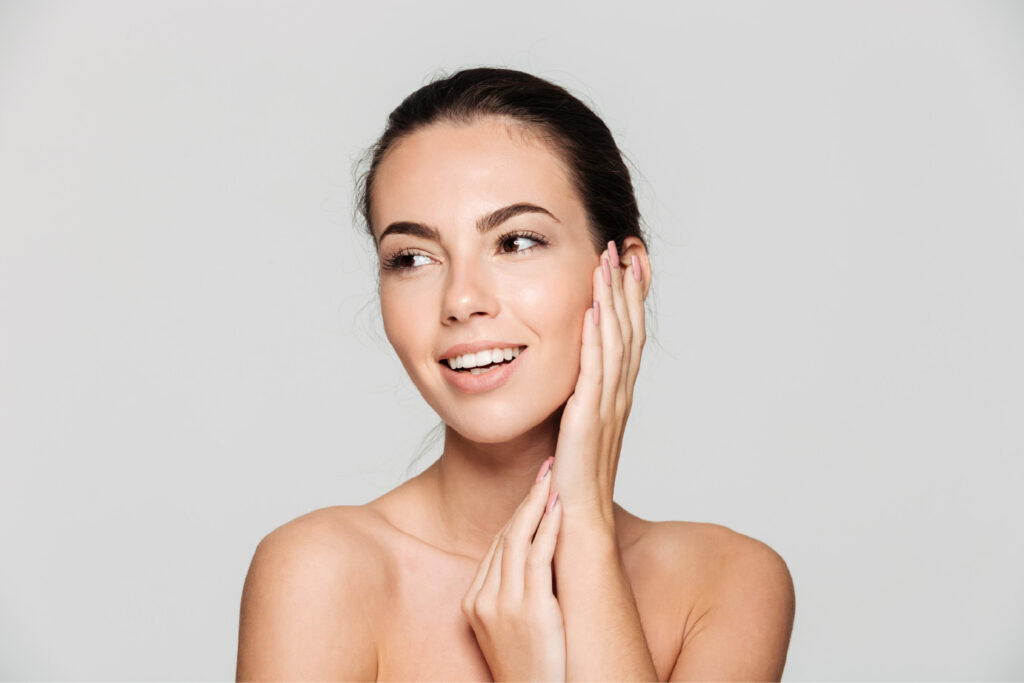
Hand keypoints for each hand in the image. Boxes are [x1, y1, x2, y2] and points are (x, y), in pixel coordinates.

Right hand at [461, 456, 565, 681]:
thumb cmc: (530, 672)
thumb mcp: (510, 632)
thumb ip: (514, 598)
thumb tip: (534, 569)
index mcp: (474, 603)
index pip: (496, 546)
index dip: (518, 514)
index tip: (535, 490)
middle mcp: (483, 600)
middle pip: (505, 536)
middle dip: (527, 499)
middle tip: (547, 468)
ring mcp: (504, 606)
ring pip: (518, 540)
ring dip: (538, 503)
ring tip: (555, 476)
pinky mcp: (531, 612)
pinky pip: (538, 559)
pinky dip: (549, 528)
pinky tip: (561, 507)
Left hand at [549, 240, 648, 525]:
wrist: (578, 524)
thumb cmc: (573, 483)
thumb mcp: (576, 431)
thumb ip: (577, 403)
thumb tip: (569, 384)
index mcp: (615, 397)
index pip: (627, 337)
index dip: (630, 300)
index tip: (629, 264)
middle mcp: (618, 397)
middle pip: (628, 331)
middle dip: (626, 288)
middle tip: (624, 249)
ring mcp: (606, 407)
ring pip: (615, 343)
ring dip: (611, 301)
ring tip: (607, 263)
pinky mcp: (587, 420)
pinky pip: (593, 371)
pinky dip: (594, 338)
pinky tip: (589, 310)